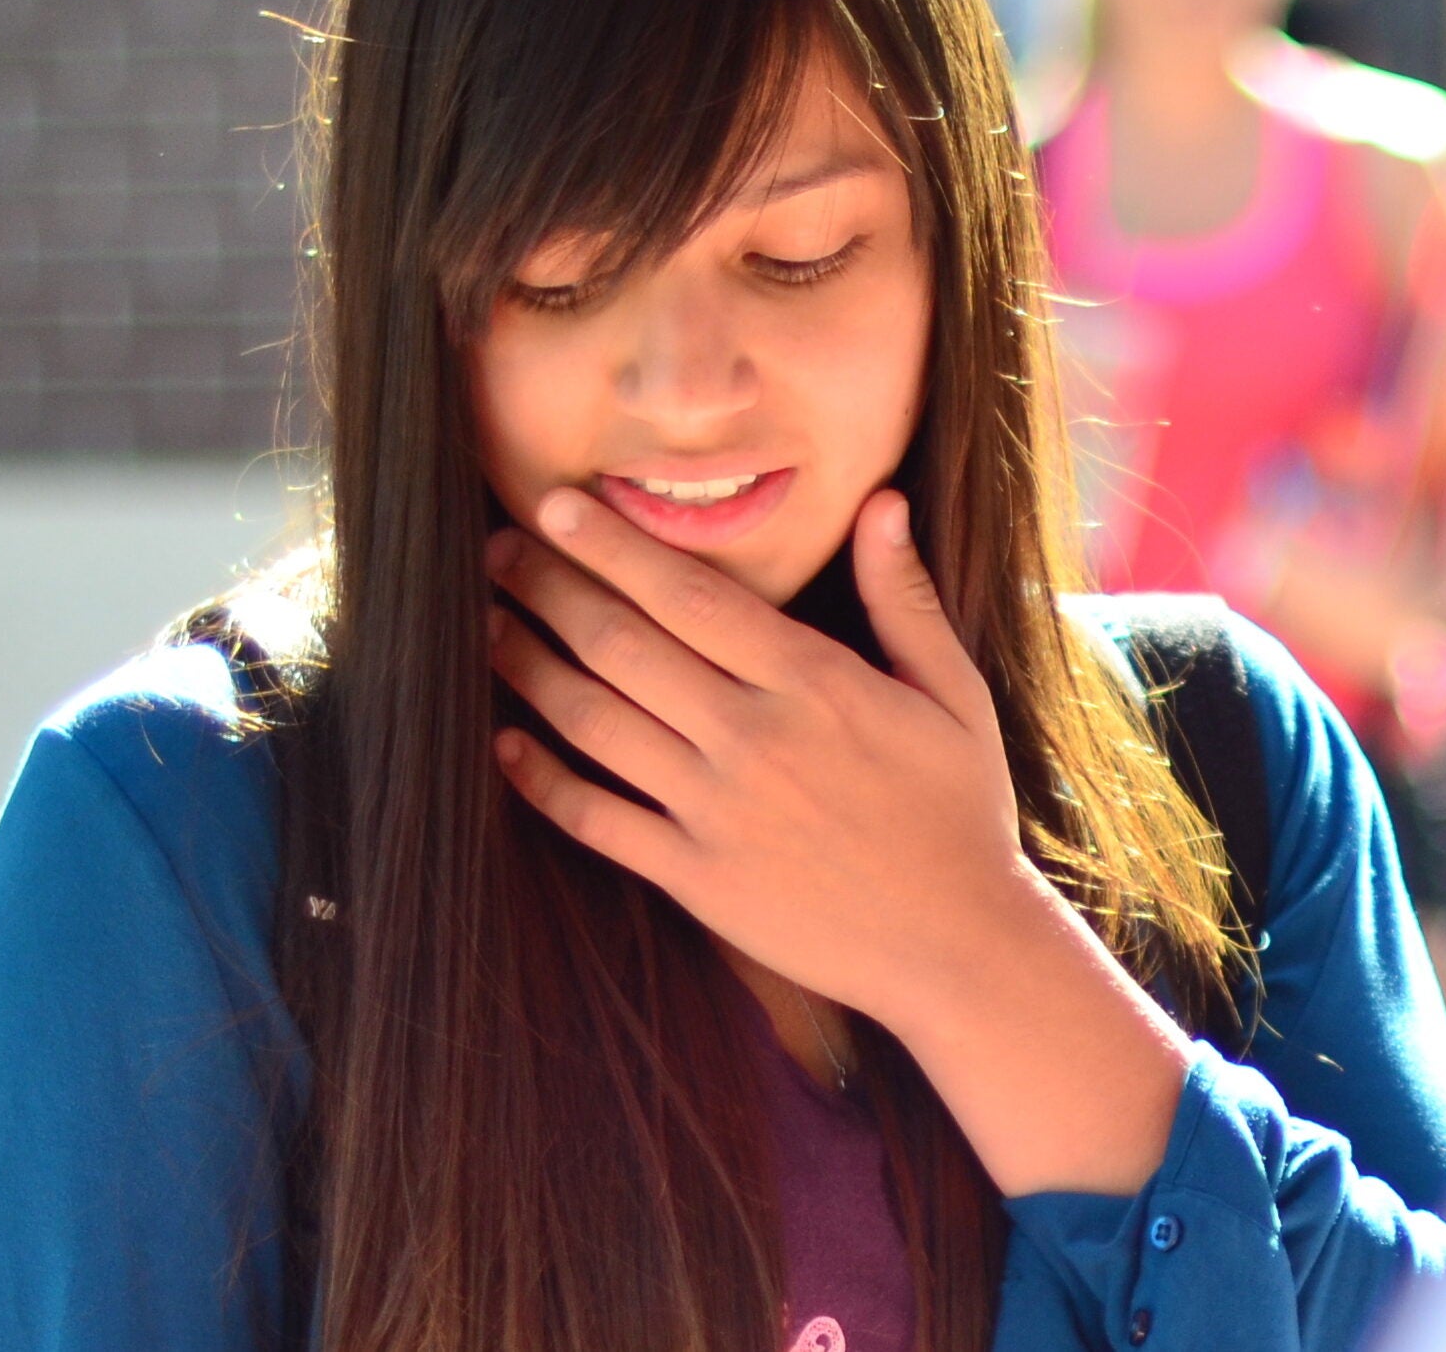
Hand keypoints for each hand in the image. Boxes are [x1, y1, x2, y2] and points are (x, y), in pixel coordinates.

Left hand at [484, 483, 1024, 1022]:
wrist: (958, 947)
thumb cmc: (958, 811)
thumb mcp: (953, 694)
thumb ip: (903, 595)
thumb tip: (881, 499)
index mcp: (811, 682)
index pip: (688, 595)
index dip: (613, 547)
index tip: (558, 506)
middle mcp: (751, 738)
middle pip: (622, 645)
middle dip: (550, 588)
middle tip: (498, 550)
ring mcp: (715, 811)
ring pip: (595, 722)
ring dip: (529, 666)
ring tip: (487, 625)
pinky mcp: (695, 877)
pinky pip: (597, 819)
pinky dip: (542, 780)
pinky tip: (505, 742)